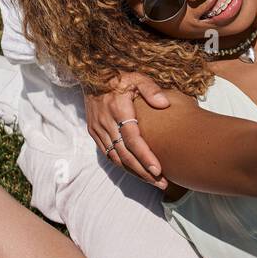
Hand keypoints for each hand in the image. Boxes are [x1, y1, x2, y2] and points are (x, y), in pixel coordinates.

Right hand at [84, 74, 170, 188]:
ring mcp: (97, 129)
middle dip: (143, 171)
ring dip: (133, 172)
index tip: (158, 170)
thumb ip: (151, 89)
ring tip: (153, 181)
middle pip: (125, 154)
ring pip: (115, 158)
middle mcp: (105, 122)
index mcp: (118, 109)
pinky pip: (108, 154)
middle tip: (161, 183)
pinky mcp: (93, 132)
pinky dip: (122, 164)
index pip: (133, 139)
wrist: (91, 75)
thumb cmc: (119, 76)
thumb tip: (165, 103)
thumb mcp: (137, 76)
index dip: (145, 156)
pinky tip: (135, 171)